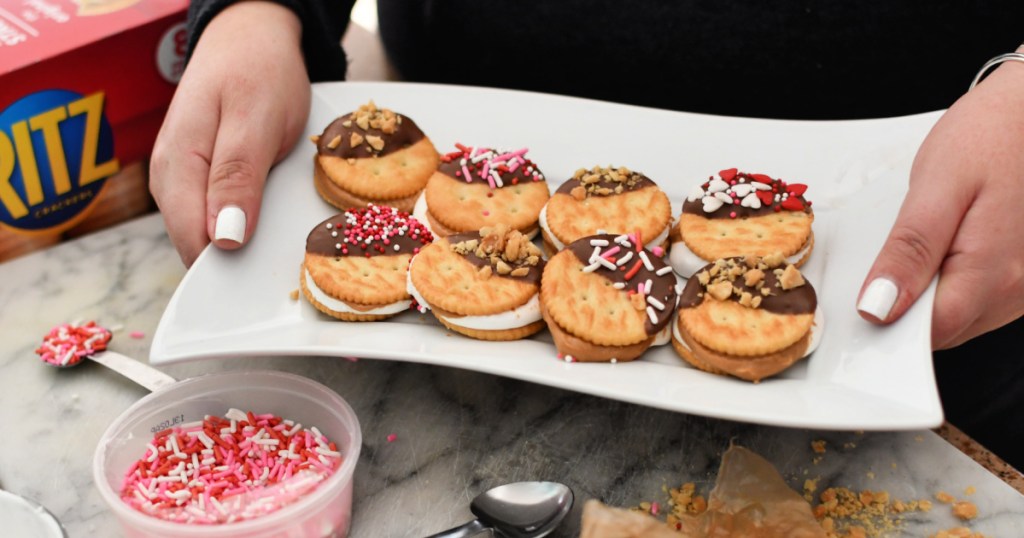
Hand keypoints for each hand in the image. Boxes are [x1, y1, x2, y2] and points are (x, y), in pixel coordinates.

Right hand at [150, 1, 310, 266]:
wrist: (251, 35)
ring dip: (245, 243)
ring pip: (210, 234)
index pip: (194, 246)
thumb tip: (225, 239)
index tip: (266, 285)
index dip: (229, 273)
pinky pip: (219, 215)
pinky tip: (269, 218)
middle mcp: (170, 180)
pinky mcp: (201, 177)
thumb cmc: (257, 70)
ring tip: (281, 240)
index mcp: (176, 169)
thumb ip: (236, 177)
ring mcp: (183, 179)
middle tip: (285, 264)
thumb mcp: (255, 120)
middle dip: (239, 263)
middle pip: (199, 247)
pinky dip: (246, 223)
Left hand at [857, 56, 1023, 348]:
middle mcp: (1018, 292)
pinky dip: (951, 280)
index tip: (860, 299)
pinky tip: (945, 244)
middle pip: (943, 330)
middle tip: (888, 256)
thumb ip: (909, 252)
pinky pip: (977, 298)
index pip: (928, 335)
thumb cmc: (989, 137)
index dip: (888, 322)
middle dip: (906, 307)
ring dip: (929, 293)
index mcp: (993, 275)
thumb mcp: (936, 188)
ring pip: (959, 316)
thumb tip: (878, 309)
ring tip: (925, 240)